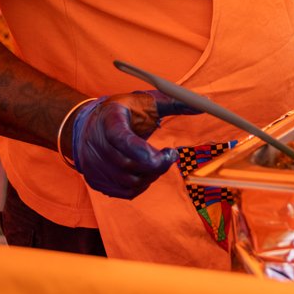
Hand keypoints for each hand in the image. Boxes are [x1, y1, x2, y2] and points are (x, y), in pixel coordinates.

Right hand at [69, 90, 198, 198]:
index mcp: (109, 120)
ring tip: (156, 161)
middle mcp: (96, 144)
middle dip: (158, 165)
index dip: (147, 151)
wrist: (87, 125)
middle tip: (170, 155)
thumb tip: (206, 103)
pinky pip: (124, 192)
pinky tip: (145, 171)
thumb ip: (175, 102)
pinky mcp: (95, 180)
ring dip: (151, 176)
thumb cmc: (125, 111)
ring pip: (129, 182)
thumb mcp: (147, 101)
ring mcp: (93, 165)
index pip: (122, 139)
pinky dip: (141, 185)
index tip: (171, 151)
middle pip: (129, 165)